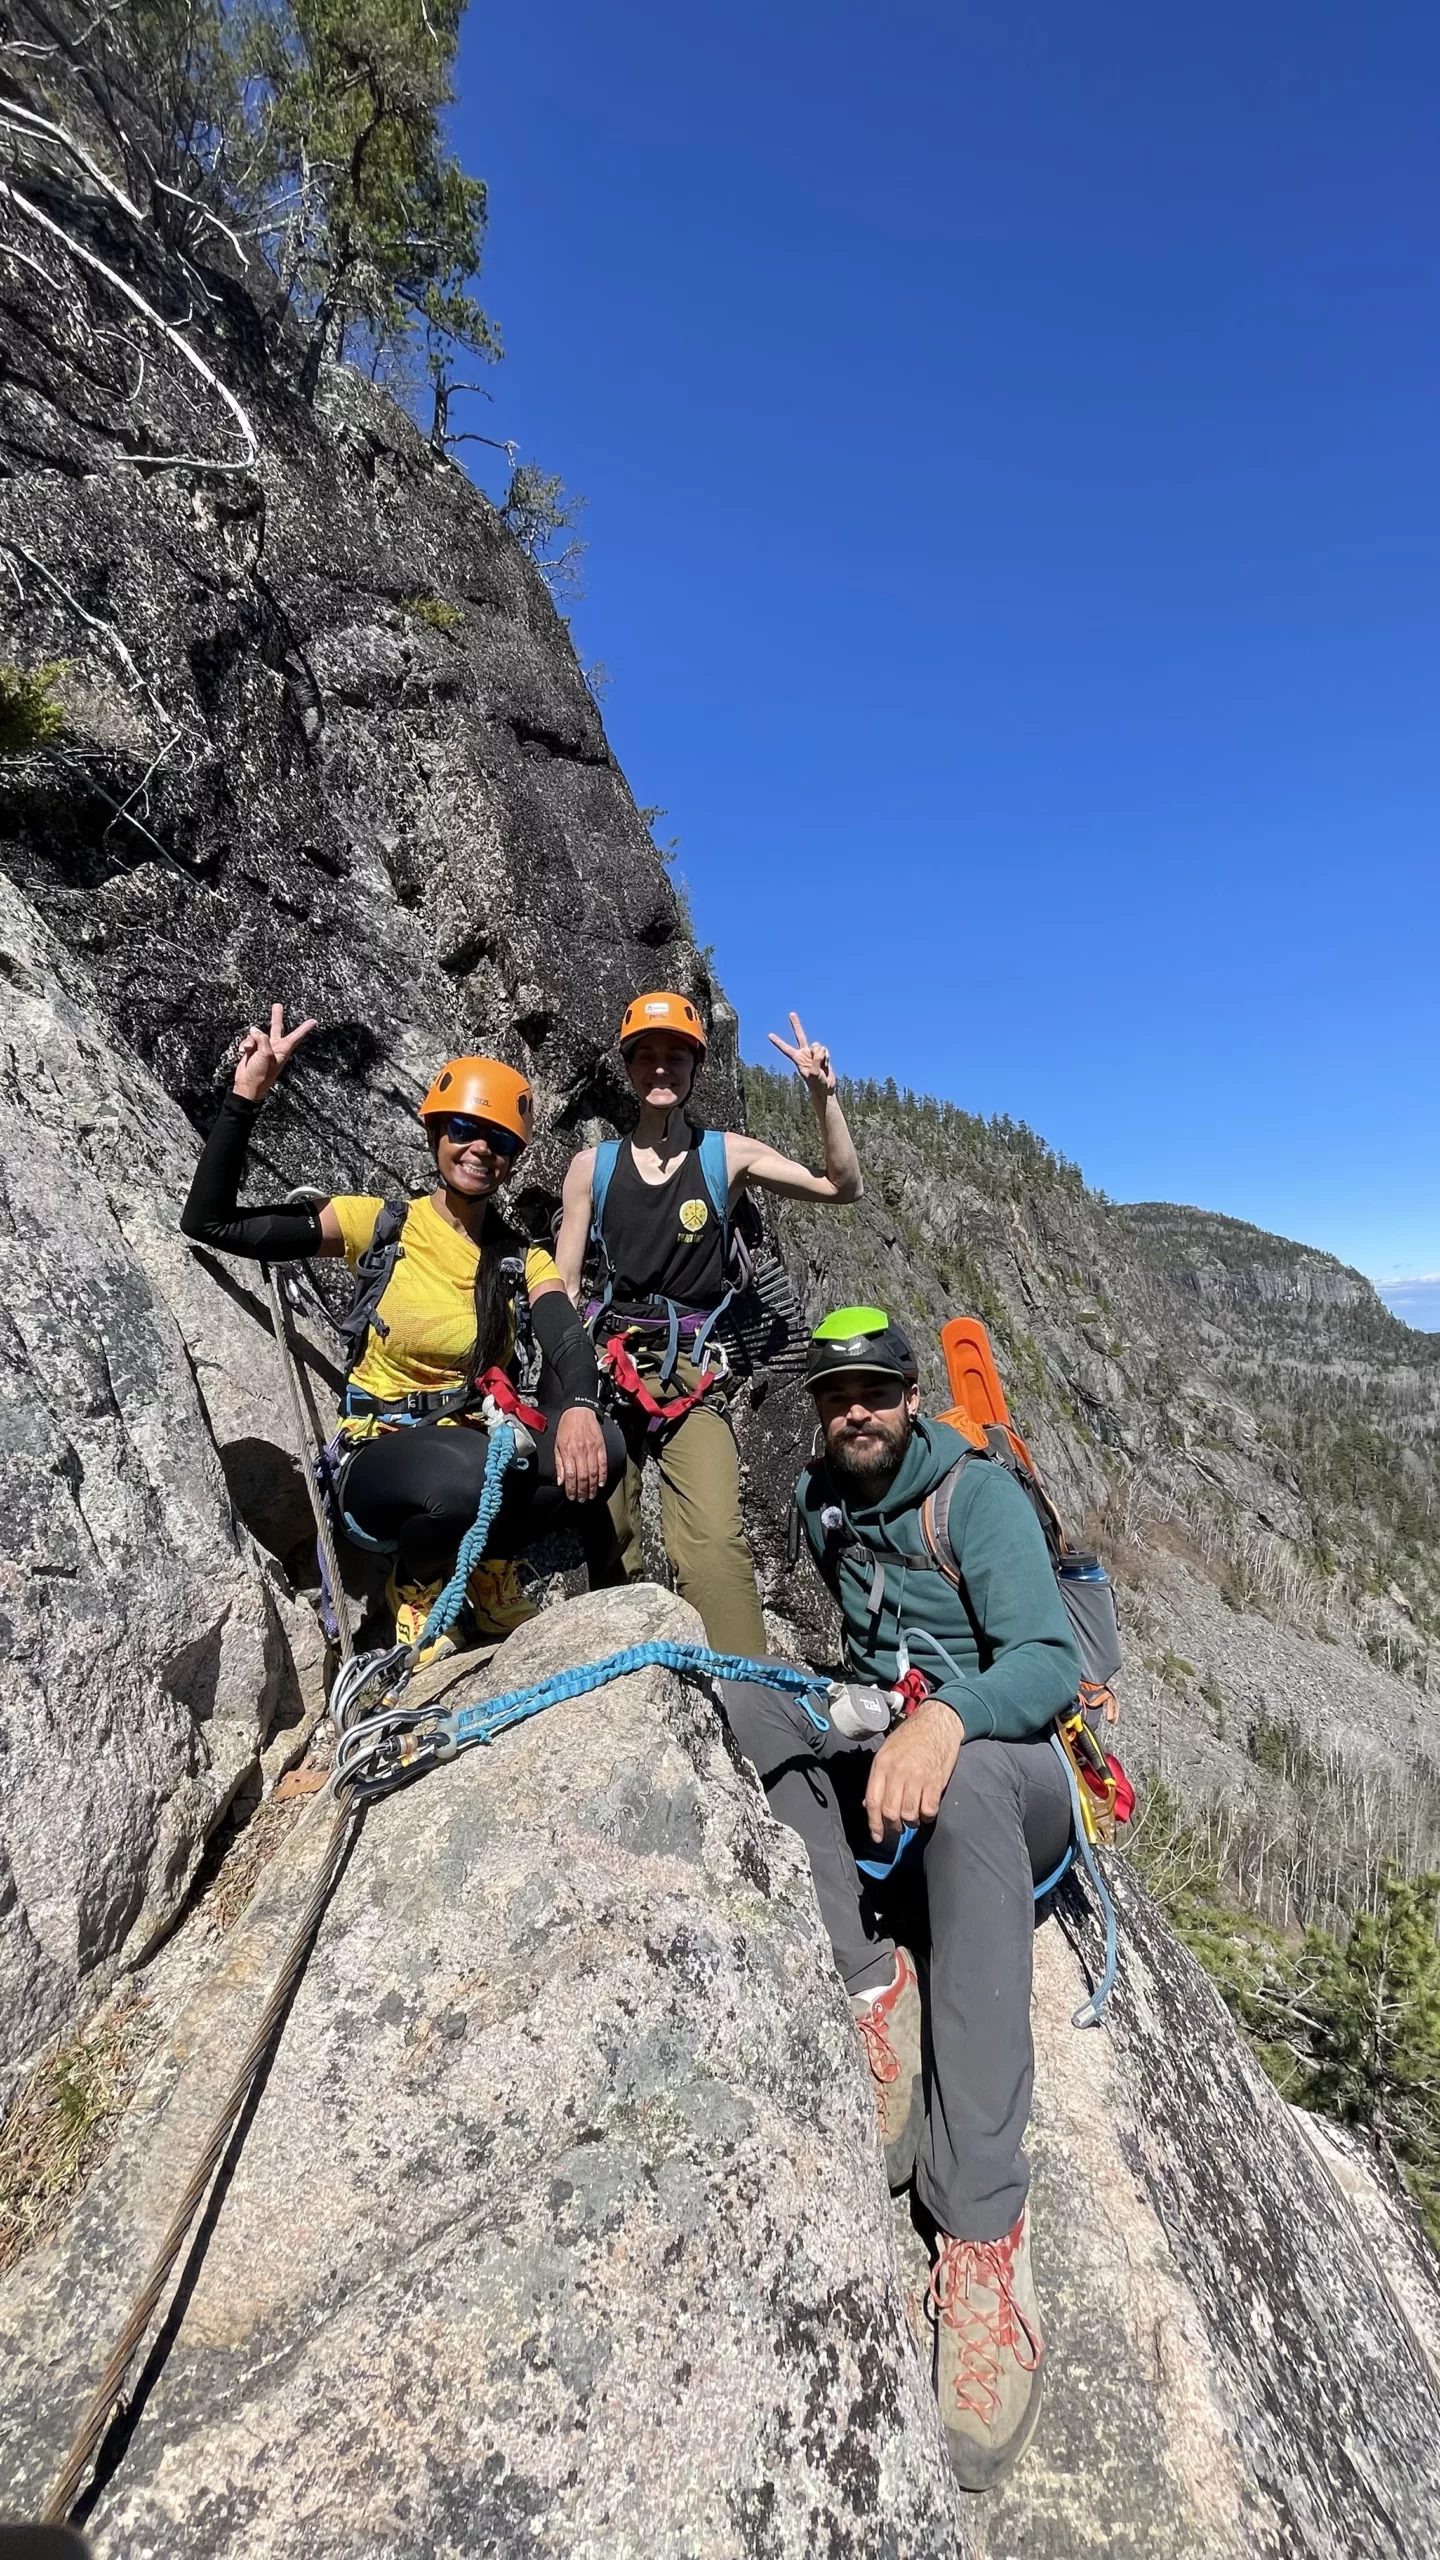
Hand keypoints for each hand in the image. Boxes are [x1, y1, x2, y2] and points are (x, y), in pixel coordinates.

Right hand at [233, 1002, 317, 1102]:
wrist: (247, 1085)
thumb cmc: (261, 1074)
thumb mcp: (266, 1054)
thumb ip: (262, 1039)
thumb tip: (254, 1030)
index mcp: (283, 1049)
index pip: (296, 1036)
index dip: (305, 1028)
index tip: (315, 1021)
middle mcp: (274, 1047)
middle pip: (276, 1027)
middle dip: (276, 1016)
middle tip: (277, 1005)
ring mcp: (262, 1048)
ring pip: (257, 1034)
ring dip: (251, 1040)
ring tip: (249, 1050)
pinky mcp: (252, 1050)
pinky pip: (248, 1040)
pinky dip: (245, 1045)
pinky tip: (243, 1052)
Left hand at [555, 1406, 607, 1503]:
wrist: (579, 1411)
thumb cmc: (566, 1427)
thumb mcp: (557, 1444)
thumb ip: (559, 1464)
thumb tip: (560, 1481)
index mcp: (568, 1451)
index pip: (570, 1475)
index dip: (571, 1488)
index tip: (571, 1497)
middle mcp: (580, 1451)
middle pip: (583, 1477)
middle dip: (582, 1491)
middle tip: (582, 1500)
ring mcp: (592, 1449)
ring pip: (593, 1473)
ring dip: (593, 1487)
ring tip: (591, 1495)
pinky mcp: (600, 1446)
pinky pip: (603, 1464)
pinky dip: (603, 1475)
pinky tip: (601, 1484)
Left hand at [768, 1012, 835, 1100]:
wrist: (826, 1089)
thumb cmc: (817, 1084)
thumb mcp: (814, 1074)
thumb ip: (816, 1061)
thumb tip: (819, 1050)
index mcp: (798, 1059)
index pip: (786, 1049)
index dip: (778, 1042)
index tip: (769, 1035)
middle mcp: (804, 1053)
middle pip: (800, 1036)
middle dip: (796, 1024)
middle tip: (791, 1013)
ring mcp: (813, 1053)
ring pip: (818, 1046)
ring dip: (821, 1055)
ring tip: (821, 1066)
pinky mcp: (823, 1055)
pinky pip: (826, 1050)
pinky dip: (827, 1058)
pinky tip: (826, 1066)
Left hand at [863, 1700, 963, 1843]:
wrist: (938, 1721)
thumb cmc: (911, 1736)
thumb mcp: (887, 1751)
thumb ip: (879, 1778)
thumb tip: (869, 1805)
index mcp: (881, 1765)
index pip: (873, 1801)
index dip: (873, 1824)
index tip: (877, 1837)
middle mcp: (897, 1772)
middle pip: (890, 1812)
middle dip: (893, 1826)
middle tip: (898, 1827)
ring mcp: (916, 1777)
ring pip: (909, 1814)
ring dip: (911, 1823)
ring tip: (914, 1819)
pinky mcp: (935, 1781)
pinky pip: (929, 1810)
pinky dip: (927, 1817)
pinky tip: (927, 1812)